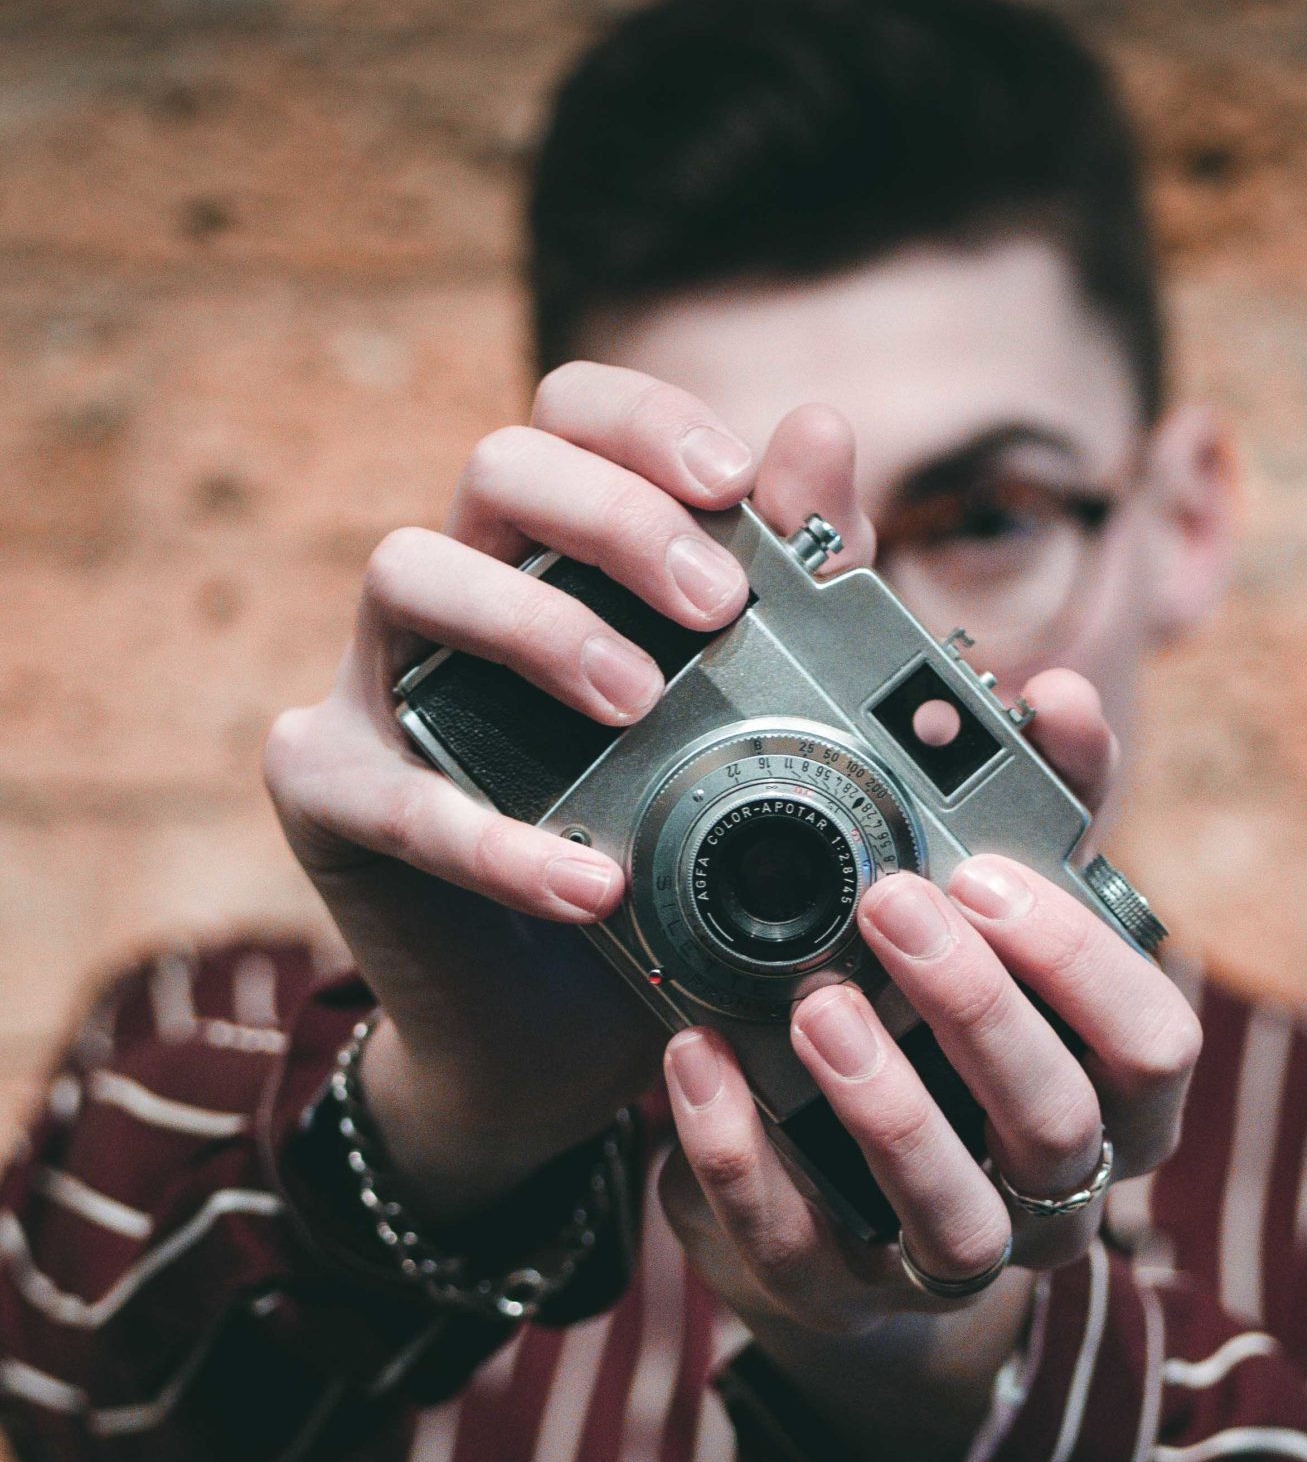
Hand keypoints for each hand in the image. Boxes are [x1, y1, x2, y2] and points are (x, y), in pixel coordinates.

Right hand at [263, 364, 873, 1215]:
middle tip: (713, 603)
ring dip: (536, 625)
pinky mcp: (327, 790)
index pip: (570, 418)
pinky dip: (491, 837)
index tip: (736, 481)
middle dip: (611, 515)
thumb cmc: (660, 868)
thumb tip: (823, 431)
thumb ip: (791, 591)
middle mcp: (455, 593)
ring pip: (409, 570)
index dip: (643, 424)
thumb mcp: (747, 737)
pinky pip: (389, 790)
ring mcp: (375, 681)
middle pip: (496, 466)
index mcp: (550, 556)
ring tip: (638, 703)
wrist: (565, 1044)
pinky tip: (589, 884)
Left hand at [659, 669, 1200, 1461]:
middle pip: (1057, 1125)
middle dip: (977, 1011)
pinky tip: (697, 1061)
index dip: (1080, 966)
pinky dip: (740, 1151)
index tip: (988, 875)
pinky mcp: (830, 1291)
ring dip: (884, 1102)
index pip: (1154, 1048)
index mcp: (1112, 1102)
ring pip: (952, 1214)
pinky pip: (794, 1243)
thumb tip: (1060, 694)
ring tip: (813, 1000)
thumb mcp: (990, 931)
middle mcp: (1050, 1196)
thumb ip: (1036, 814)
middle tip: (891, 904)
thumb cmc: (937, 1040)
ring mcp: (943, 1262)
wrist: (838, 1211)